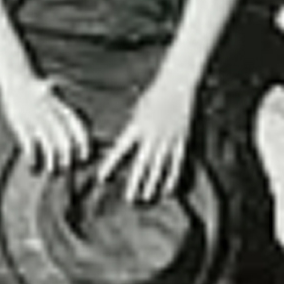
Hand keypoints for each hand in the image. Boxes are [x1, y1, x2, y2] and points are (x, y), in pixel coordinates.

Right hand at [0, 72, 90, 172]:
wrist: (17, 78)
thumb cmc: (40, 93)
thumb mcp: (58, 98)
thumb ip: (69, 115)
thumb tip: (83, 138)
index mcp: (65, 107)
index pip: (80, 129)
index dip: (84, 146)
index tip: (84, 158)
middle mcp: (54, 115)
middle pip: (66, 143)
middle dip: (68, 159)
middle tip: (66, 168)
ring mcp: (38, 120)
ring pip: (50, 148)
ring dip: (52, 163)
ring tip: (51, 170)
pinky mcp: (22, 125)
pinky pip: (30, 147)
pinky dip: (33, 159)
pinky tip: (33, 165)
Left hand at [98, 74, 200, 205]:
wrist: (178, 85)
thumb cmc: (154, 96)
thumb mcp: (136, 111)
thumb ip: (131, 129)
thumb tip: (122, 147)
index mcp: (137, 126)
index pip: (120, 149)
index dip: (111, 164)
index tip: (102, 178)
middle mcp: (152, 135)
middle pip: (142, 164)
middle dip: (135, 183)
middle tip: (129, 199)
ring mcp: (168, 139)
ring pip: (159, 167)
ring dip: (152, 184)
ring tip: (146, 198)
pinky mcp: (181, 141)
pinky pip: (176, 164)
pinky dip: (172, 178)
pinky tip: (167, 190)